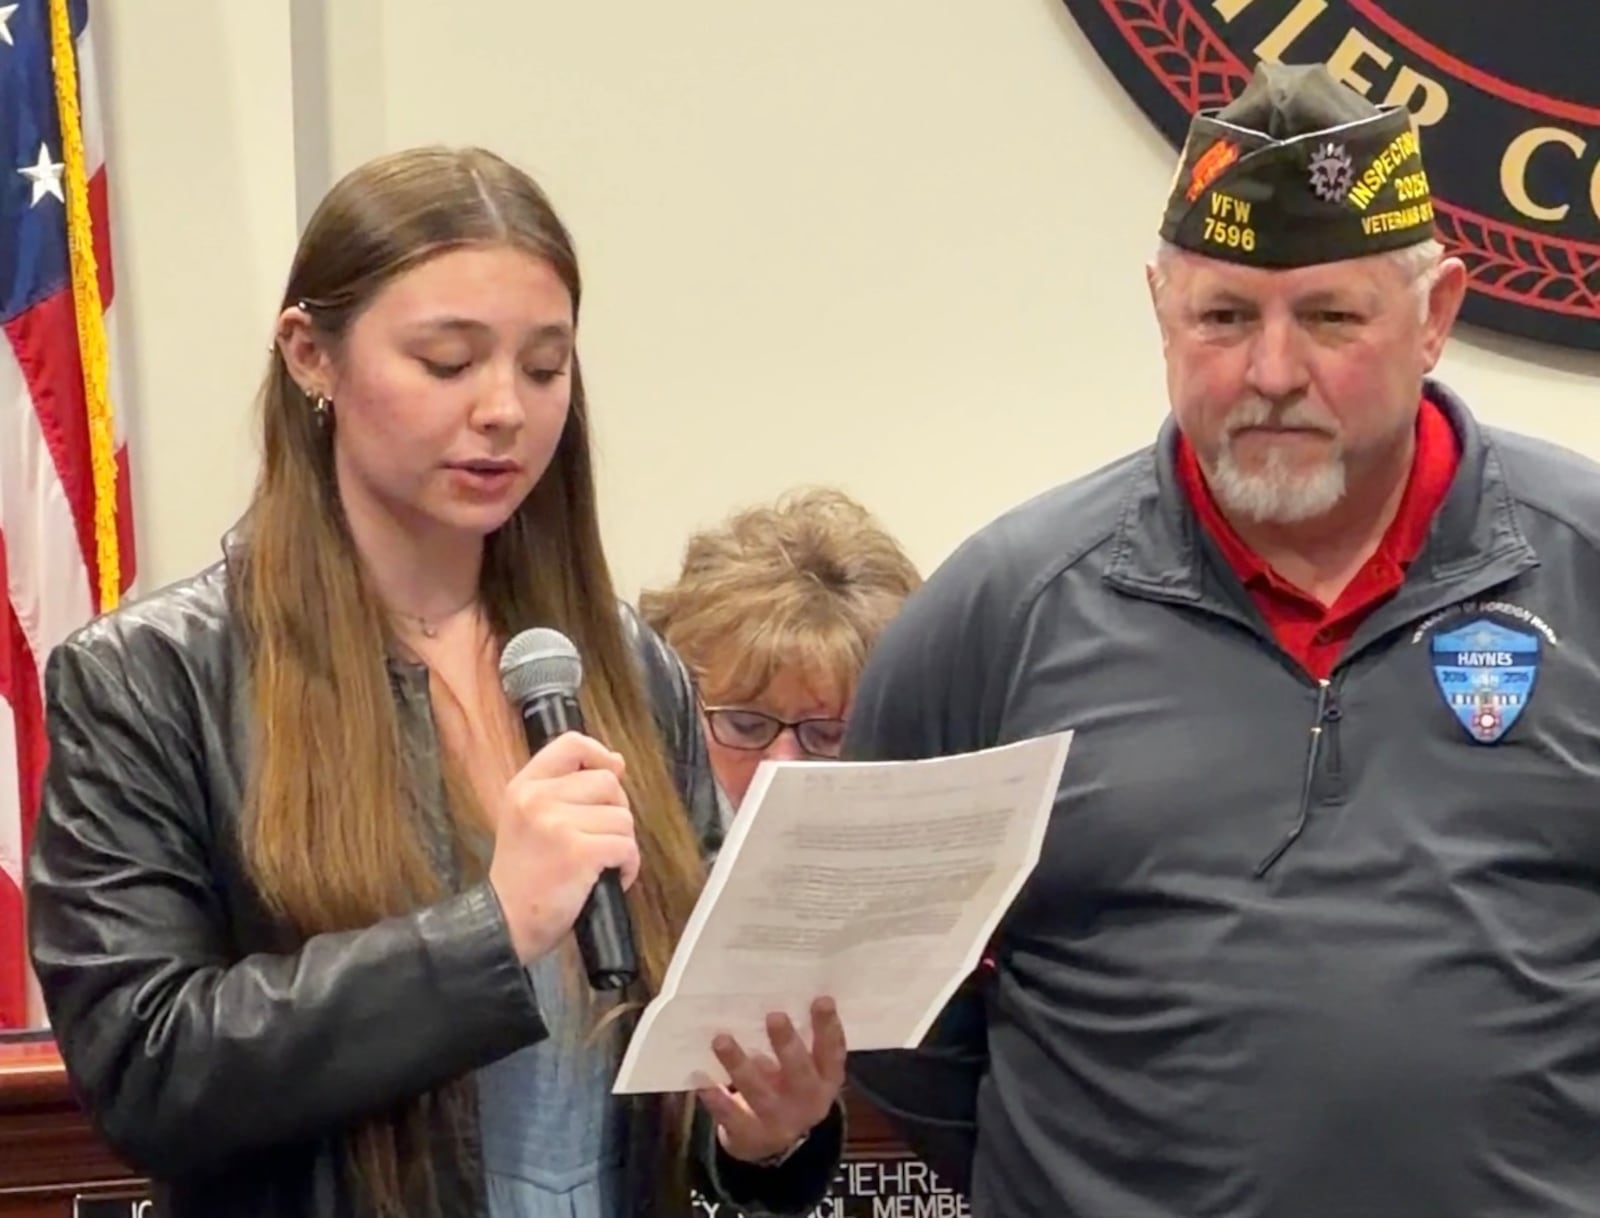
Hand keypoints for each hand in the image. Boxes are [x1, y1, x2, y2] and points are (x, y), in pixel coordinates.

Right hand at [488, 731, 637, 964]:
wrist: (503, 922)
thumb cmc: (523, 877)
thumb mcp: (527, 819)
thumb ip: (564, 789)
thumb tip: (616, 763)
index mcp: (524, 787)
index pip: (570, 744)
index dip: (599, 754)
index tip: (611, 770)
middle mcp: (538, 799)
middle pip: (607, 783)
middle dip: (615, 811)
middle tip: (599, 838)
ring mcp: (557, 825)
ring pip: (622, 817)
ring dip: (621, 844)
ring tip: (600, 864)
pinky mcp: (578, 853)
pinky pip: (626, 847)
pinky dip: (628, 866)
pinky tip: (611, 878)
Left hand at [697, 997, 845, 1164]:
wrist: (773, 1146)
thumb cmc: (789, 1087)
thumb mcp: (806, 1069)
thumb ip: (799, 1040)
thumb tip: (776, 994)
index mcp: (825, 1080)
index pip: (832, 1052)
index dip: (829, 1027)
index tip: (822, 999)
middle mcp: (806, 1101)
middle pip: (799, 1072)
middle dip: (786, 1044)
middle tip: (775, 1016)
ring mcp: (778, 1120)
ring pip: (758, 1092)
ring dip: (739, 1065)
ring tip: (720, 1039)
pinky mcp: (749, 1134)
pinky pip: (730, 1115)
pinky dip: (715, 1098)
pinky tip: (700, 1078)